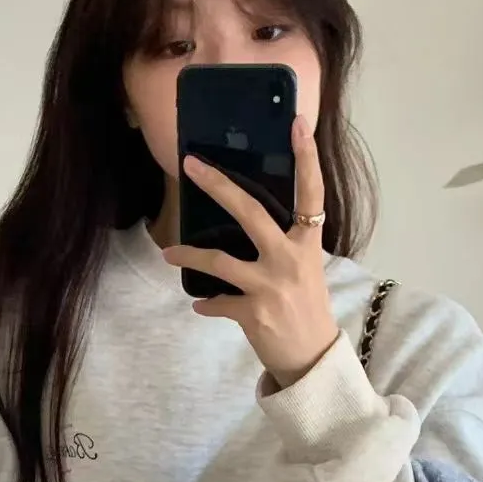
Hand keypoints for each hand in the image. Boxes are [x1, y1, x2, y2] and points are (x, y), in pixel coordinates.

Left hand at [162, 116, 339, 389]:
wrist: (312, 358)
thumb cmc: (307, 310)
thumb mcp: (306, 270)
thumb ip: (285, 244)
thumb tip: (250, 222)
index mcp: (307, 243)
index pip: (311, 192)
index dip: (306, 158)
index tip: (297, 123)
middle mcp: (290, 259)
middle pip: (250, 212)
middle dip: (219, 186)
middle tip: (191, 165)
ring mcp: (270, 286)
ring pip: (218, 261)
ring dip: (188, 256)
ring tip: (170, 254)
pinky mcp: (253, 312)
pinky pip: (216, 302)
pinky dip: (206, 305)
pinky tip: (202, 306)